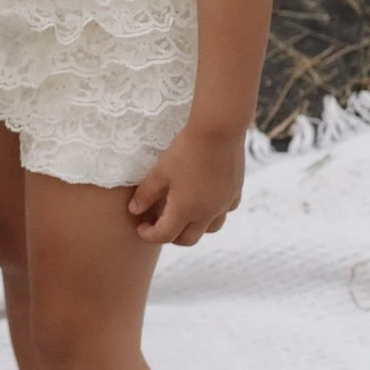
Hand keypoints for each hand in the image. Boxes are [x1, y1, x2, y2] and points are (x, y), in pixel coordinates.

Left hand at [128, 125, 245, 245]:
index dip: (149, 235)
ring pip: (210, 229)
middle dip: (171, 237)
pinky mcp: (235, 191)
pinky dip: (214, 213)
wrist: (218, 130)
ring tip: (184, 216)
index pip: (164, 235)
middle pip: (188, 240)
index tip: (141, 227)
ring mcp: (223, 204)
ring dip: (195, 228)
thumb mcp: (160, 172)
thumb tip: (134, 210)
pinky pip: (225, 211)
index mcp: (185, 210)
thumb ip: (146, 194)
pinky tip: (206, 201)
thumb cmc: (186, 150)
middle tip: (160, 225)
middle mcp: (206, 213)